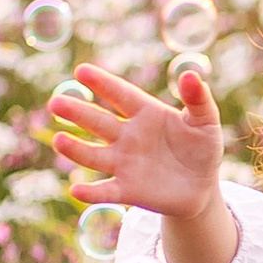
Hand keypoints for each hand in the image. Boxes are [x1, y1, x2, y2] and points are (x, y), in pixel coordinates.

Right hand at [46, 61, 225, 219]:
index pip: (120, 95)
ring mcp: (124, 163)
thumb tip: (191, 74)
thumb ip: (198, 99)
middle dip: (77, 113)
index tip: (81, 71)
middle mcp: (128, 136)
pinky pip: (106, 191)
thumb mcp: (206, 122)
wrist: (201, 187)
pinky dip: (91, 192)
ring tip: (59, 140)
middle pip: (98, 122)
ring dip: (76, 149)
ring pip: (94, 155)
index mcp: (145, 113)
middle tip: (56, 103)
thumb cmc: (201, 148)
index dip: (103, 83)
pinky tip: (76, 190)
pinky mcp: (127, 190)